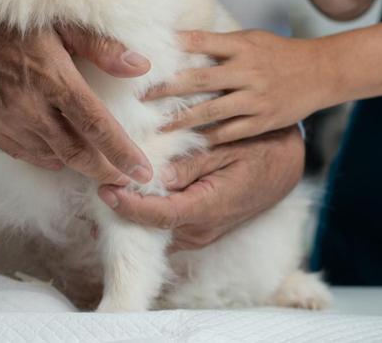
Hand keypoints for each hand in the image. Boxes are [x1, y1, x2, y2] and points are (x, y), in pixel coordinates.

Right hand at [0, 0, 152, 184]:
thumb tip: (141, 67)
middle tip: (126, 178)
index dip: (121, 153)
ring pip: (49, 155)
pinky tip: (59, 155)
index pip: (95, 125)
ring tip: (98, 166)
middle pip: (74, 150)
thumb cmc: (13, 16)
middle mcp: (26, 104)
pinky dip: (45, 157)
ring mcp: (1, 117)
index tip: (143, 173)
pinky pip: (21, 152)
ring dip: (75, 164)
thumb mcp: (61, 20)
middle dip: (104, 169)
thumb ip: (101, 47)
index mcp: (51, 76)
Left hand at [97, 127, 303, 249]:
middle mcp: (201, 230)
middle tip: (94, 184)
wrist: (287, 164)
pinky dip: (145, 212)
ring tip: (104, 186)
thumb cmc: (261, 149)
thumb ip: (191, 163)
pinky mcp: (198, 230)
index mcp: (209, 208)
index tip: (105, 189)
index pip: (159, 216)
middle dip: (121, 209)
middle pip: (150, 228)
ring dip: (130, 212)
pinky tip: (127, 192)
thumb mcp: (227, 147)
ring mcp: (199, 234)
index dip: (128, 206)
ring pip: (155, 231)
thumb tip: (156, 175)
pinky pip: (165, 227)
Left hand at [143, 30, 330, 144]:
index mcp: (242, 46)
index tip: (147, 55)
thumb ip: (220, 44)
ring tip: (158, 127)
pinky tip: (189, 142)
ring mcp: (256, 98)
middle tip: (140, 96)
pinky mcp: (263, 120)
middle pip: (199, 79)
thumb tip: (180, 42)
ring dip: (182, 119)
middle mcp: (247, 71)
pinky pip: (231, 131)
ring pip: (211, 111)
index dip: (174, 48)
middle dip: (167, 88)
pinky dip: (209, 136)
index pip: (201, 42)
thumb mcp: (251, 38)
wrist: (321, 72)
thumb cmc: (279, 53)